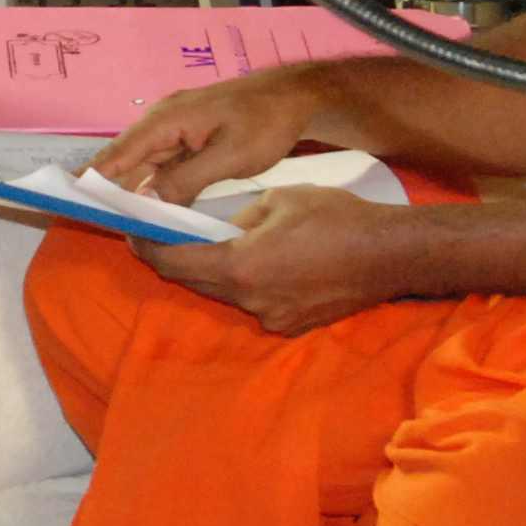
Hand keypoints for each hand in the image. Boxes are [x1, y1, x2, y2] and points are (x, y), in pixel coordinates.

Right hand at [88, 68, 319, 202]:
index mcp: (167, 120)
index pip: (119, 153)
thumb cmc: (266, 123)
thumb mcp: (229, 157)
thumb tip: (148, 201)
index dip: (92, 177)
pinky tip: (145, 207)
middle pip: (124, 159)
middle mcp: (163, 121)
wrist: (296, 98)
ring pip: (142, 164)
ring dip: (128, 189)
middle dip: (105, 187)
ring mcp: (175, 129)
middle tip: (85, 217)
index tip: (68, 199)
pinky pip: (160, 164)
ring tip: (108, 218)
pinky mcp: (188, 138)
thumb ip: (186, 179)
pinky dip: (151, 185)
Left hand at [138, 186, 433, 335]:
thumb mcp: (279, 200)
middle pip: (197, 281)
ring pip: (227, 293)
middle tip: (163, 234)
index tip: (133, 232)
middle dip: (178, 258)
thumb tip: (226, 228)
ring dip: (216, 271)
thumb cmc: (337, 218)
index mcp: (241, 266)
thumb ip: (240, 218)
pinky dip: (249, 282)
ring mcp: (272, 318)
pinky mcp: (292, 325)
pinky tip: (264, 262)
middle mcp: (250, 300)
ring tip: (216, 243)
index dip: (149, 247)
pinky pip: (256, 301)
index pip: (176, 262)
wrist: (392, 255)